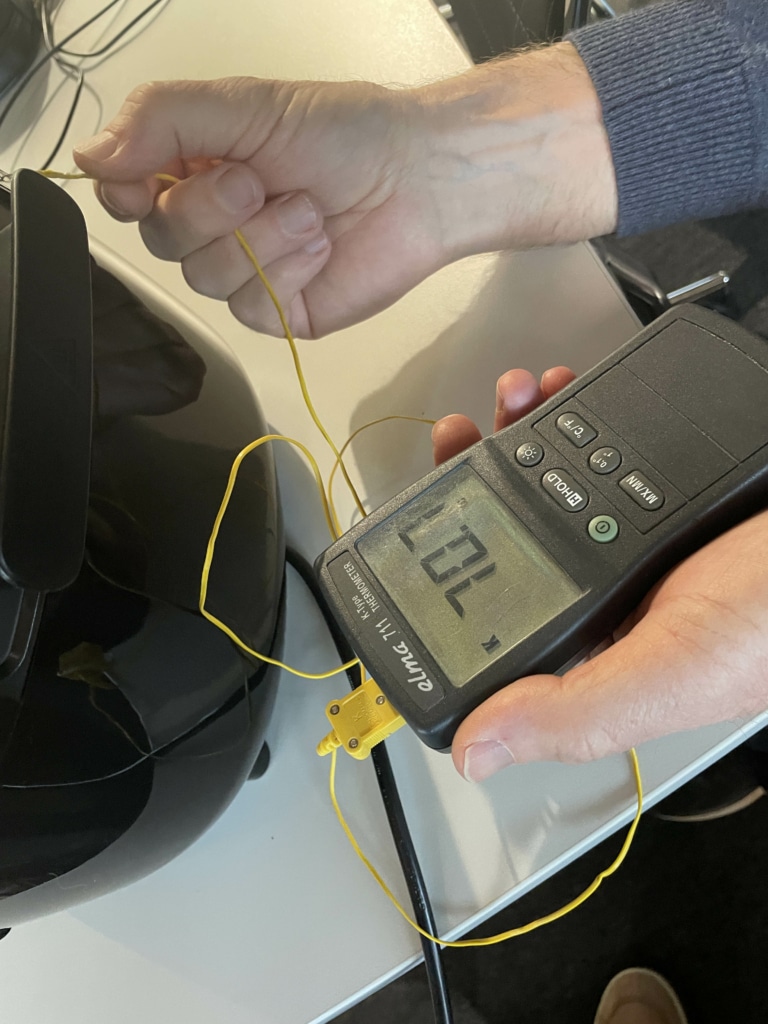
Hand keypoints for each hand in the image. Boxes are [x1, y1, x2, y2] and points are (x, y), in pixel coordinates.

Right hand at [73, 44, 615, 338]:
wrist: (419, 179)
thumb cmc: (345, 135)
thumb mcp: (244, 106)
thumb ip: (162, 121)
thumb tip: (88, 158)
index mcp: (198, 168)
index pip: (128, 195)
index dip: (126, 194)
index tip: (144, 182)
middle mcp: (215, 223)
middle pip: (162, 240)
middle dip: (211, 207)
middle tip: (262, 181)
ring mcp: (247, 272)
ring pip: (204, 277)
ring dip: (260, 237)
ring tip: (309, 210)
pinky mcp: (280, 311)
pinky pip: (250, 305)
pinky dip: (286, 268)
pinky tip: (321, 245)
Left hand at [432, 369, 767, 779]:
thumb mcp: (671, 675)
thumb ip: (577, 713)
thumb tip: (474, 751)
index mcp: (590, 647)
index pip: (495, 618)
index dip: (446, 576)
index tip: (418, 526)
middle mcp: (603, 588)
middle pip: (509, 535)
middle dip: (472, 483)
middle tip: (458, 439)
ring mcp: (628, 529)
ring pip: (543, 480)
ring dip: (512, 436)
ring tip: (510, 402)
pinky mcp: (655, 482)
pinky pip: (592, 443)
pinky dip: (566, 412)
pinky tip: (559, 392)